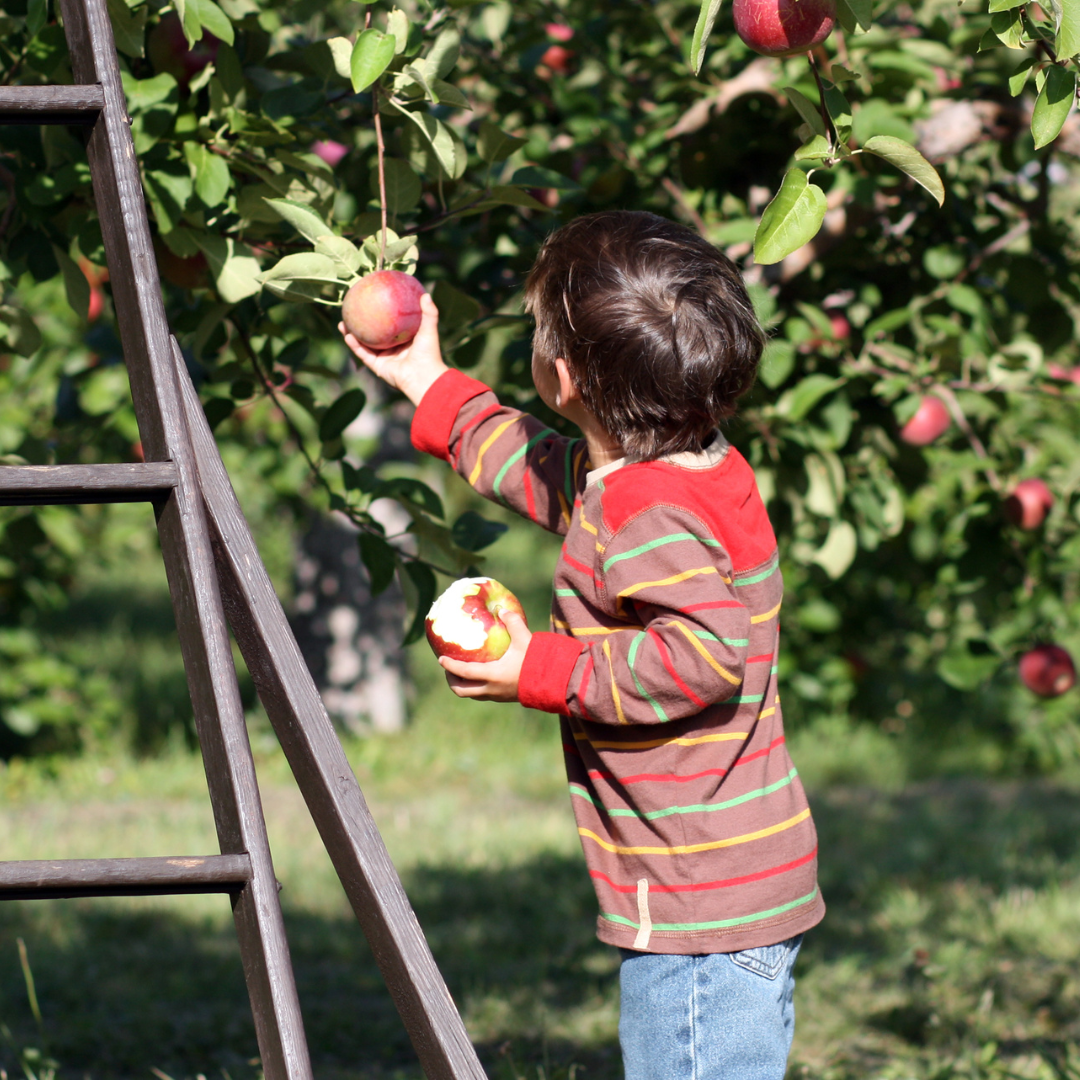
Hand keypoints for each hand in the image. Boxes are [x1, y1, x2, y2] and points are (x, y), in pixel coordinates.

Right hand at [339, 291, 448, 406]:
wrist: (423, 377)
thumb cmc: (428, 353)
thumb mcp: (429, 329)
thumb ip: (429, 312)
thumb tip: (425, 293)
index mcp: (405, 340)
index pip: (391, 324)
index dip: (381, 314)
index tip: (373, 301)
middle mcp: (393, 349)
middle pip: (374, 333)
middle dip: (363, 323)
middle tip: (354, 309)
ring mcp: (385, 358)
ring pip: (364, 344)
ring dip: (352, 334)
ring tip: (343, 322)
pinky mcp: (378, 367)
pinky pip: (363, 354)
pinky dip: (355, 345)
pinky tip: (347, 335)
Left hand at [439, 611, 531, 701]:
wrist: (553, 682)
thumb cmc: (537, 661)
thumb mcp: (524, 638)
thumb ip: (512, 622)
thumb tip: (501, 609)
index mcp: (492, 675)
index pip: (464, 672)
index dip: (450, 666)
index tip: (440, 658)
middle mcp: (491, 689)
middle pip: (462, 690)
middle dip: (452, 680)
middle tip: (448, 668)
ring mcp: (497, 696)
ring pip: (472, 694)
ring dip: (463, 685)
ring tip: (461, 672)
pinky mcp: (504, 698)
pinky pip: (482, 695)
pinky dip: (475, 687)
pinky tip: (479, 676)